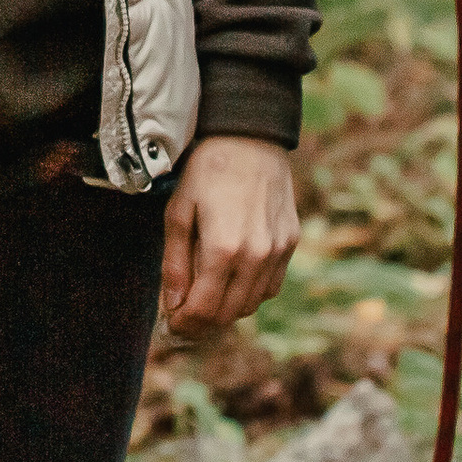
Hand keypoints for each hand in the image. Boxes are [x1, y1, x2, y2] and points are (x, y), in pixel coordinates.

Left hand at [160, 136, 299, 340]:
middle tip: (184, 315)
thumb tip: (173, 305)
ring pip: (252, 305)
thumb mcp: (178, 211)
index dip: (185, 325)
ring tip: (206, 295)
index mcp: (223, 250)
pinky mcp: (290, 244)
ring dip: (227, 309)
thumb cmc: (208, 170)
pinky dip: (251, 292)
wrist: (250, 137)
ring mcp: (277, 252)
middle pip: (228, 314)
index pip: (204, 310)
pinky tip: (234, 277)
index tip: (172, 324)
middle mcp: (256, 257)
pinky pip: (271, 286)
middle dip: (203, 322)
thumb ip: (175, 263)